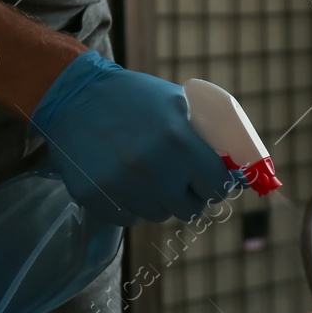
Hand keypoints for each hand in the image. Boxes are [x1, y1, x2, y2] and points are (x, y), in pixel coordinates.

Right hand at [29, 52, 238, 225]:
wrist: (73, 95)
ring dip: (161, 201)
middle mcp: (151, 168)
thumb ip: (207, 134)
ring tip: (150, 175)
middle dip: (191, 196)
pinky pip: (129, 217)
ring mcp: (120, 185)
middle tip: (183, 182)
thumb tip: (239, 166)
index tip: (214, 182)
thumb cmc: (133, 97)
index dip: (219, 185)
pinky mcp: (95, 196)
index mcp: (178, 141)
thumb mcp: (178, 102)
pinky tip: (125, 180)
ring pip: (159, 215)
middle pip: (190, 209)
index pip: (218, 186)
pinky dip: (132, 205)